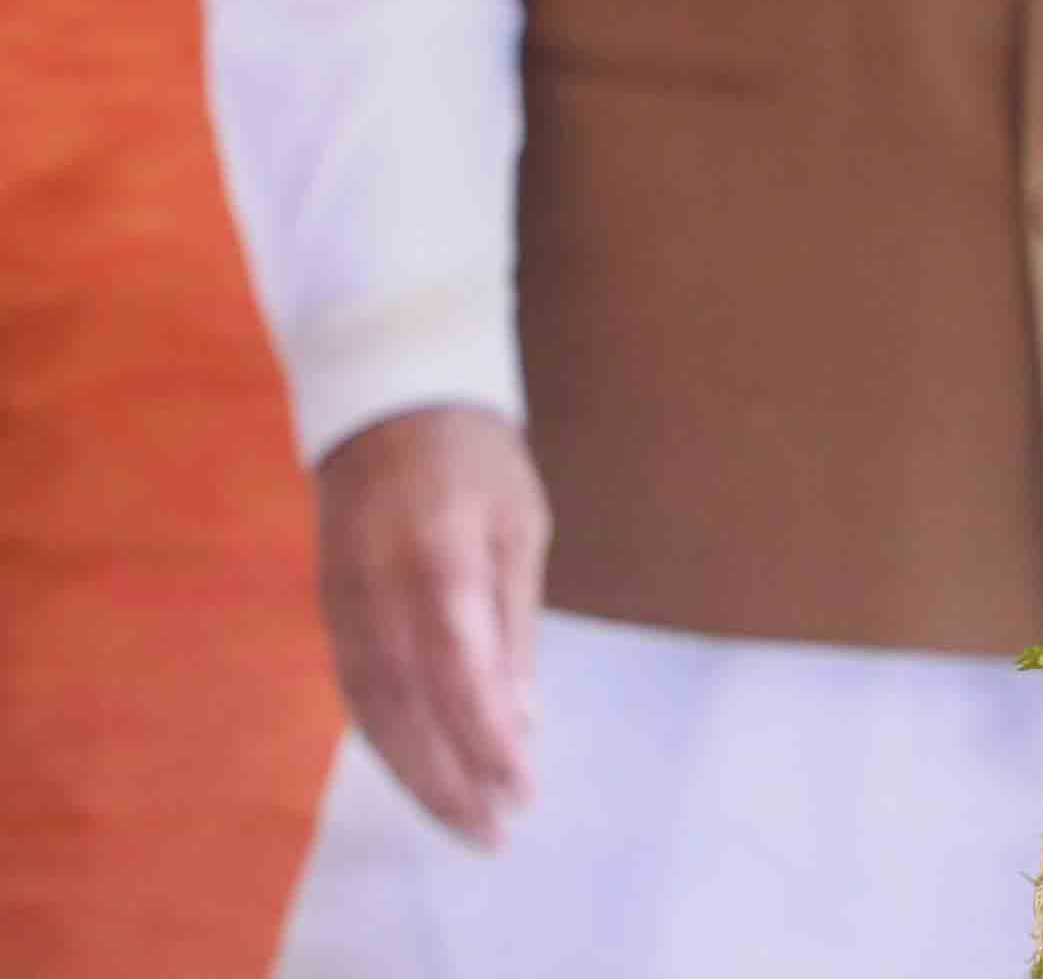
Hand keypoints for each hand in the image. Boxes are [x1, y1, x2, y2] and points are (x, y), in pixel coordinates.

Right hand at [313, 403, 547, 846]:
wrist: (385, 404)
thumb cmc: (474, 461)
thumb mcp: (518, 527)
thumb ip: (513, 625)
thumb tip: (521, 720)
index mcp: (436, 557)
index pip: (458, 668)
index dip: (485, 737)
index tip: (521, 788)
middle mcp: (376, 589)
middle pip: (408, 706)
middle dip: (451, 778)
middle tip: (496, 831)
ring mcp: (342, 603)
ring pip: (373, 711)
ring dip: (417, 775)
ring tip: (468, 820)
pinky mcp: (328, 611)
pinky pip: (357, 693)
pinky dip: (390, 741)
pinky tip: (424, 772)